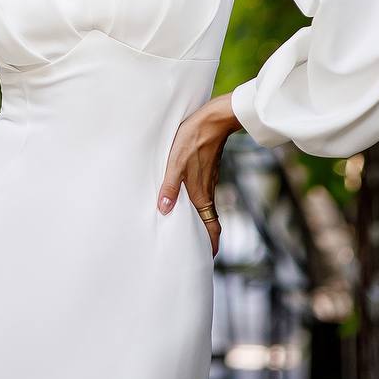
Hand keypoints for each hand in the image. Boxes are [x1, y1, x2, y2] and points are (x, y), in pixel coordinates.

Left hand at [158, 93, 241, 257]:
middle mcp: (207, 191)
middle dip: (205, 237)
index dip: (211, 244)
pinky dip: (199, 205)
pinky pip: (204, 194)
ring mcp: (209, 181)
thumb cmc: (193, 139)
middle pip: (210, 221)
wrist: (214, 119)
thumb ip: (169, 187)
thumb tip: (164, 210)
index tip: (207, 258)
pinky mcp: (207, 171)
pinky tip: (187, 200)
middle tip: (197, 249)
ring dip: (201, 221)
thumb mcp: (175, 162)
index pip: (211, 227)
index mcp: (201, 194)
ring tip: (189, 229)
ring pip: (207, 208)